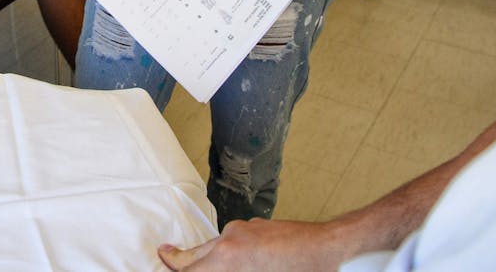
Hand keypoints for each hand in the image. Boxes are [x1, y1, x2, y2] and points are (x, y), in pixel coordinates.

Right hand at [159, 219, 347, 271]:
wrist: (331, 248)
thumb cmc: (301, 270)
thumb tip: (216, 267)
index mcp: (227, 260)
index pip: (189, 268)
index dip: (174, 266)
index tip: (165, 261)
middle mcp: (230, 240)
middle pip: (194, 254)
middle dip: (179, 260)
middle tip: (164, 256)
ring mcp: (244, 230)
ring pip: (213, 246)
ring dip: (205, 258)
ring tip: (197, 262)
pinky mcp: (257, 227)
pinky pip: (232, 240)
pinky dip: (226, 251)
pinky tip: (236, 261)